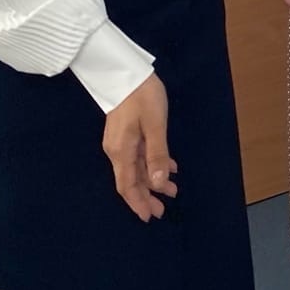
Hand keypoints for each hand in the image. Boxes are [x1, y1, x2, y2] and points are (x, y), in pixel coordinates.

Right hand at [103, 73, 175, 220]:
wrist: (125, 71)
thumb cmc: (142, 97)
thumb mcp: (155, 126)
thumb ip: (157, 155)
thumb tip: (157, 184)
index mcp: (122, 152)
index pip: (127, 186)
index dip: (138, 203)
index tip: (149, 217)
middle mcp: (117, 151)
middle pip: (131, 180)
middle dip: (146, 196)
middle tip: (163, 209)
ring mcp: (120, 142)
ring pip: (136, 168)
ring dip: (152, 180)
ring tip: (171, 190)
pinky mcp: (125, 133)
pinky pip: (139, 155)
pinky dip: (152, 164)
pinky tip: (168, 167)